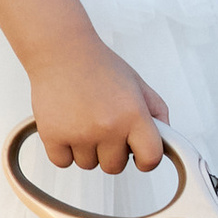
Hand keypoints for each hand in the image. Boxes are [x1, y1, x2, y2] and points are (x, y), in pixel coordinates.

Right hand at [30, 42, 169, 174]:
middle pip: (115, 167)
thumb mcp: (137, 83)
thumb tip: (165, 139)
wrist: (61, 50)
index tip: (139, 154)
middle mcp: (108, 127)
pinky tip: (66, 126)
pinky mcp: (52, 136)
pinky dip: (63, 150)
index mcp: (133, 115)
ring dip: (86, 149)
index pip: (150, 158)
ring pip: (88, 164)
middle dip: (111, 151)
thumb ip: (156, 112)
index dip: (145, 159)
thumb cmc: (98, 65)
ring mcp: (79, 134)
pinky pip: (63, 162)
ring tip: (82, 120)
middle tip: (103, 126)